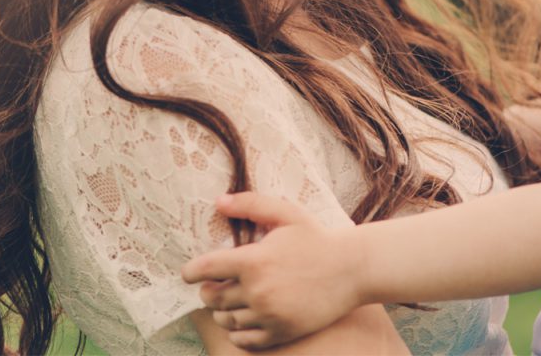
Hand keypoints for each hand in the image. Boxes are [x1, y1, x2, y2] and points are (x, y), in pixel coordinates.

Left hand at [181, 192, 362, 350]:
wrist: (352, 270)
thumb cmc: (316, 238)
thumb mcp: (285, 213)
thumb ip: (250, 204)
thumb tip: (218, 201)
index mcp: (253, 260)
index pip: (205, 269)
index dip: (190, 272)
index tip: (188, 274)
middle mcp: (257, 291)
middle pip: (212, 297)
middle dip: (207, 291)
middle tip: (212, 286)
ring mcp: (269, 314)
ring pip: (227, 319)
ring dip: (222, 311)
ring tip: (228, 303)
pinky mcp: (282, 332)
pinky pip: (246, 340)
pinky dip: (237, 333)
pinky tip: (241, 323)